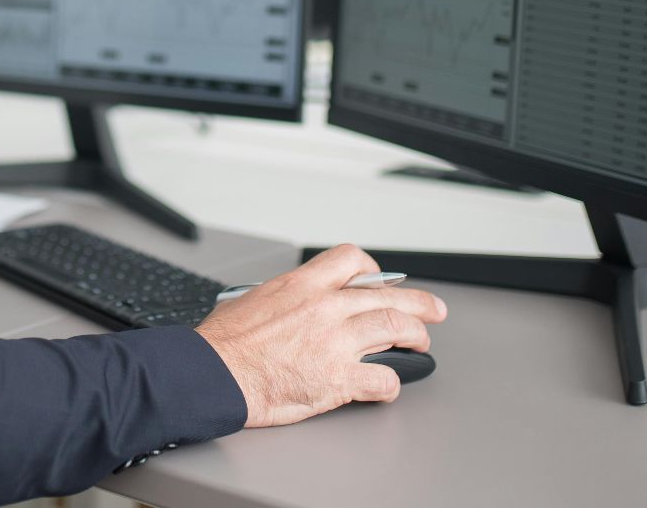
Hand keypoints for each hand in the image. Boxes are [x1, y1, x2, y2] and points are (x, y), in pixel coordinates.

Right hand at [193, 244, 446, 427]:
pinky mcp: (339, 379)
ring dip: (416, 337)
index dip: (374, 270)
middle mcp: (326, 307)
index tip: (381, 280)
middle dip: (419, 303)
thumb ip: (285, 299)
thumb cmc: (223, 344)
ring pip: (396, 328)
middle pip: (389, 295)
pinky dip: (392, 383)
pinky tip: (389, 386)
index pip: (352, 260)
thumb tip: (291, 306)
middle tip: (433, 310)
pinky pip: (383, 378)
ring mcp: (336, 342)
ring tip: (421, 344)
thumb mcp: (252, 300)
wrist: (213, 374)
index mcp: (302, 285)